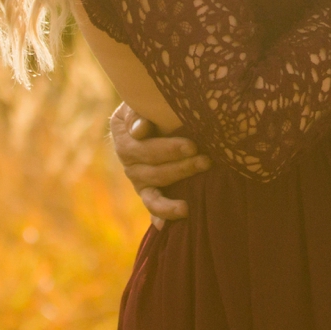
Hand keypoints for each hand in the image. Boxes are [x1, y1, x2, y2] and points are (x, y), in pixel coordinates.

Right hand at [109, 100, 208, 223]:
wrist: (159, 114)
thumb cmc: (156, 103)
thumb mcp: (144, 101)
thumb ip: (140, 113)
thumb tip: (141, 130)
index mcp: (123, 135)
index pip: (141, 147)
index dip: (167, 149)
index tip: (192, 145)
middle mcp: (127, 160)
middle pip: (152, 170)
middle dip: (181, 167)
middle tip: (207, 161)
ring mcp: (138, 179)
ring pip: (152, 192)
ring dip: (173, 195)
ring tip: (190, 201)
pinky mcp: (149, 192)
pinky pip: (152, 207)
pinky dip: (160, 216)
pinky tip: (166, 228)